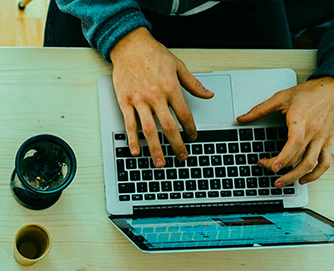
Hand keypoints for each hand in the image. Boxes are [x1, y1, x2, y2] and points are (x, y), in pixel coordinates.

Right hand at [109, 27, 213, 167]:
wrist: (130, 46)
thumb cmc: (153, 54)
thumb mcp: (178, 66)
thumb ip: (193, 84)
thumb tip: (208, 95)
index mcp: (171, 87)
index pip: (184, 114)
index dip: (191, 129)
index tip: (193, 138)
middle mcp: (155, 96)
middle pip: (169, 127)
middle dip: (177, 145)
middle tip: (181, 156)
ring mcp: (139, 100)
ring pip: (149, 130)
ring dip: (155, 149)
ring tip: (160, 162)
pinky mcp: (125, 102)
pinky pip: (129, 124)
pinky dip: (133, 139)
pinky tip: (136, 151)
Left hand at [237, 77, 333, 186]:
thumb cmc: (311, 92)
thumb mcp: (282, 97)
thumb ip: (260, 109)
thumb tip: (242, 118)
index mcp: (301, 120)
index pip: (295, 143)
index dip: (284, 157)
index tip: (272, 167)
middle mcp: (314, 132)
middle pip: (298, 157)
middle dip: (281, 168)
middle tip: (266, 168)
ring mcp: (322, 138)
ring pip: (312, 164)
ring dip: (296, 176)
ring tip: (282, 183)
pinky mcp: (328, 142)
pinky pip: (325, 162)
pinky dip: (316, 174)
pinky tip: (303, 178)